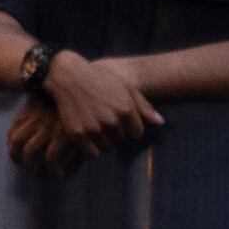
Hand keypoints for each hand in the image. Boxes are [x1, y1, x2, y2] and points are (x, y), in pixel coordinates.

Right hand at [26, 47, 161, 162]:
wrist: (68, 75)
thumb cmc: (100, 79)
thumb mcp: (126, 87)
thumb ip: (144, 106)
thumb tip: (160, 123)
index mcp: (126, 110)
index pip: (137, 134)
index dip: (129, 127)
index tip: (119, 119)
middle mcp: (111, 121)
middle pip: (121, 140)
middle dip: (116, 133)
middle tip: (104, 119)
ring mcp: (93, 129)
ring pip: (107, 148)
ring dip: (104, 141)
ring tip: (96, 127)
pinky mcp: (77, 134)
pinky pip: (92, 153)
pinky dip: (92, 148)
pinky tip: (88, 135)